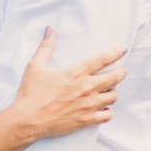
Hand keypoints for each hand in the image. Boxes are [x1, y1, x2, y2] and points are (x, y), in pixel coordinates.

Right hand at [11, 27, 126, 139]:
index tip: (122, 50)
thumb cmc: (31, 93)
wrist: (28, 120)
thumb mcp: (35, 66)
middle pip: (116, 77)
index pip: (103, 59)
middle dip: (121, 72)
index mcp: (76, 73)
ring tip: (106, 90)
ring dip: (112, 91)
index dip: (116, 53)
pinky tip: (101, 107)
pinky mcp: (87, 120)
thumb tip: (50, 30)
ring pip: (113, 96)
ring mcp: (89, 105)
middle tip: (119, 71)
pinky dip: (107, 110)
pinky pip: (108, 115)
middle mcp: (86, 88)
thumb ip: (45, 47)